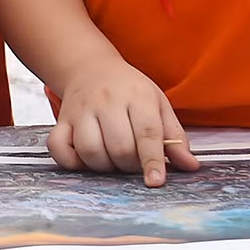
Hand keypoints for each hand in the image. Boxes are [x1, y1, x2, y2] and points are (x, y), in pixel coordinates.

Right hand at [50, 57, 199, 185]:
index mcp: (137, 97)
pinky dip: (70, 161)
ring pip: (90, 150)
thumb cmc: (129, 90)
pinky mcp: (62, 120)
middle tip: (133, 162)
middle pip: (119, 147)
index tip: (155, 181)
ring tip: (112, 160)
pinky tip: (84, 159)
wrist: (91, 68)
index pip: (146, 133)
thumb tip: (191, 166)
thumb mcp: (158, 104)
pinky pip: (58, 147)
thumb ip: (175, 136)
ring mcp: (81, 111)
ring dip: (104, 166)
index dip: (152, 160)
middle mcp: (107, 102)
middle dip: (129, 165)